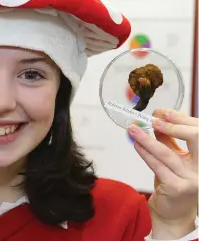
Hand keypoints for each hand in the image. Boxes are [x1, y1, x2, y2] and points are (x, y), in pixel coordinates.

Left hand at [128, 109, 197, 225]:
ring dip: (147, 139)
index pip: (198, 132)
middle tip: (153, 119)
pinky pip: (158, 166)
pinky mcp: (178, 187)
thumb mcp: (174, 157)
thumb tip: (157, 118)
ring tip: (133, 129)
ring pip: (167, 152)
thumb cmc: (174, 180)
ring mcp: (193, 178)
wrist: (173, 212)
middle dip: (173, 125)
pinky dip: (145, 154)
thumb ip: (168, 139)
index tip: (162, 112)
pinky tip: (136, 145)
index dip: (181, 119)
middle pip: (195, 138)